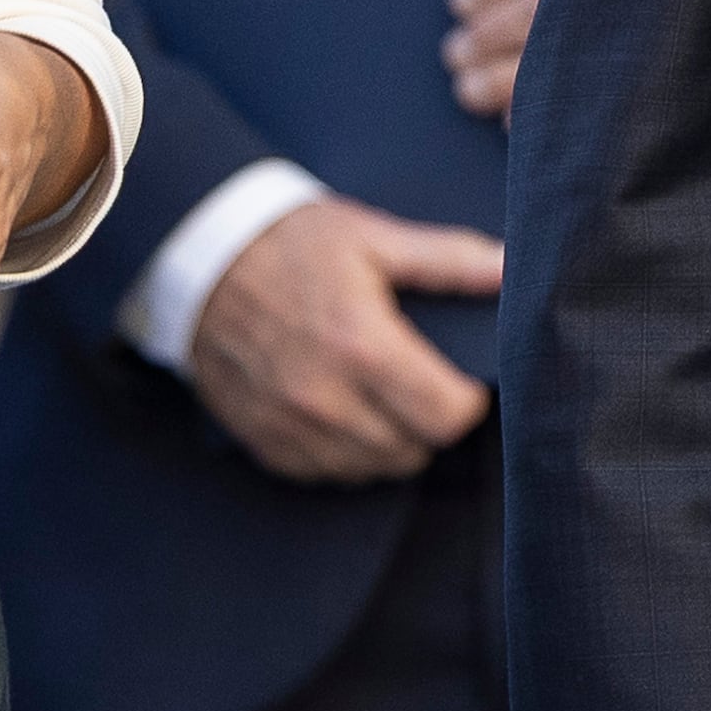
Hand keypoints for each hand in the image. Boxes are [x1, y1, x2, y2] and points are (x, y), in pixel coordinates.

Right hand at [184, 195, 501, 483]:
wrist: (199, 261)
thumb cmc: (290, 243)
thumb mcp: (372, 236)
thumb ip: (447, 260)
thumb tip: (511, 270)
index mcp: (363, 347)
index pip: (447, 416)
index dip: (466, 400)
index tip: (459, 380)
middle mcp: (327, 399)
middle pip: (415, 450)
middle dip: (430, 422)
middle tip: (420, 383)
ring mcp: (292, 427)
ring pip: (373, 468)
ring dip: (390, 441)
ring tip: (383, 396)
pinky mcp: (265, 442)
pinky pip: (326, 473)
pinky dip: (344, 452)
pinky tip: (342, 410)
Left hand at [444, 0, 710, 117]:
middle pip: (537, 2)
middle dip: (485, 35)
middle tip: (454, 59)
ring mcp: (665, 10)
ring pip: (555, 47)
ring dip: (500, 74)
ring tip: (469, 90)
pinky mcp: (684, 61)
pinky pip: (590, 94)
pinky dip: (546, 106)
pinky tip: (520, 119)